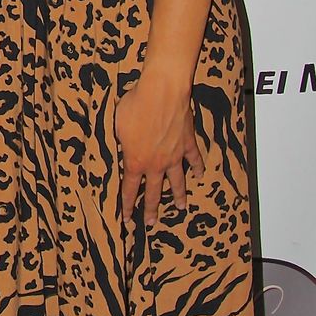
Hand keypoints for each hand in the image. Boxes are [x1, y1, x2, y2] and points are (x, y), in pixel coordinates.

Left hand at [114, 69, 203, 226]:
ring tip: (180, 208)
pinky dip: (198, 167)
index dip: (127, 206)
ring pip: (176, 181)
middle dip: (150, 210)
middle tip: (151, 223)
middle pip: (153, 192)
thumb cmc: (135, 105)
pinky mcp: (187, 143)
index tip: (126, 221)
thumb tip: (118, 147)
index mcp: (136, 161)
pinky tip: (200, 176)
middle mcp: (156, 163)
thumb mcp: (116, 125)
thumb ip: (118, 142)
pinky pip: (194, 159)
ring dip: (177, 195)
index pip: (129, 189)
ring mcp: (174, 155)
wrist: (162, 92)